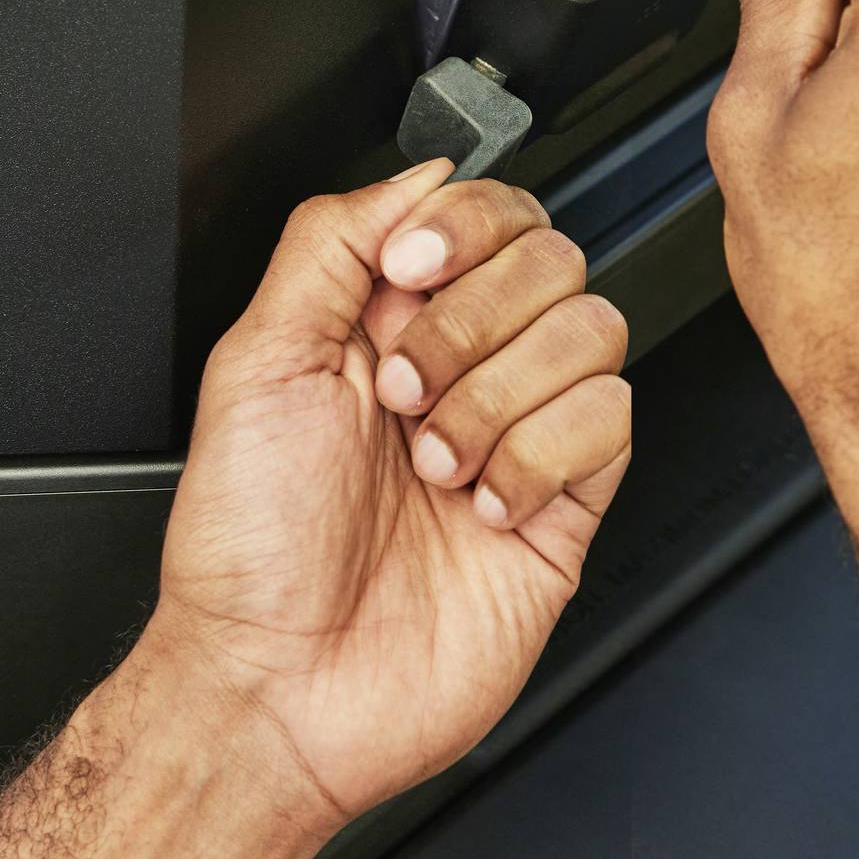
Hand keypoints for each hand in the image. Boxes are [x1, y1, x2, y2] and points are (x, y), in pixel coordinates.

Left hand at [0, 165, 630, 858]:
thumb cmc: (247, 548)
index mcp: (386, 321)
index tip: (407, 277)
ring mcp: (518, 435)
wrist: (278, 688)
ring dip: (500, 397)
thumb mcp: (253, 358)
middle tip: (402, 392)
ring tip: (435, 461)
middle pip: (551, 258)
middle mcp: (461, 368)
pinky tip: (483, 504)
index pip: (484, 213)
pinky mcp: (565, 508)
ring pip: (592, 331)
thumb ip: (331, 238)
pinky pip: (611, 424)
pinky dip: (540, 459)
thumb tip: (424, 170)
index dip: (462, 228)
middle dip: (471, 324)